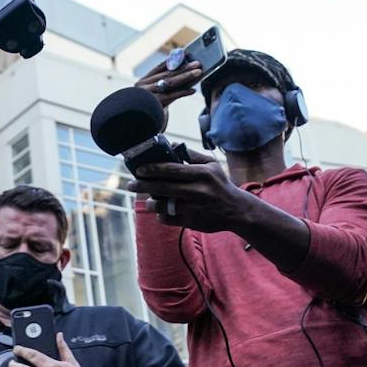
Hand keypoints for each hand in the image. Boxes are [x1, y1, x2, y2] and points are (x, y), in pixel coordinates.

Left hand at [130, 150, 253, 233]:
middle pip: (164, 188)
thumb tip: (172, 144)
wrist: (236, 211)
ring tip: (149, 201)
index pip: (173, 170)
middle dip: (143, 186)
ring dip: (152, 203)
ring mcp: (194, 209)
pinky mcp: (193, 222)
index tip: (139, 169)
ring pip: (164, 206)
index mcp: (202, 174)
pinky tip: (160, 212)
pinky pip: (169, 219)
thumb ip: (192, 155)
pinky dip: (161, 216)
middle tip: (130, 184)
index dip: (153, 169)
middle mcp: (198, 191)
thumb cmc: (220, 184)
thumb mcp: (212, 165)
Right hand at [135, 57, 203, 112]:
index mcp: (142, 83)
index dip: (173, 61)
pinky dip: (183, 92)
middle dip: (184, 68)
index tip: (185, 54)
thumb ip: (164, 87)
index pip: (159, 68)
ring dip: (186, 76)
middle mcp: (144, 86)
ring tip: (198, 72)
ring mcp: (148, 94)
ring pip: (170, 82)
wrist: (139, 129)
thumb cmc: (149, 115)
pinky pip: (172, 95)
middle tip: (197, 63)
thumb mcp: (154, 98)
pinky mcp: (155, 103)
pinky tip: (192, 90)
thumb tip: (182, 75)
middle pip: (167, 74)